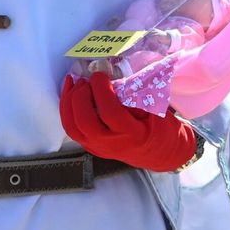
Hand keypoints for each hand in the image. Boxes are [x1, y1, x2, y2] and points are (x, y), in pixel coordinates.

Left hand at [58, 72, 196, 172]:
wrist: (161, 154)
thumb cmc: (161, 129)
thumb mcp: (156, 111)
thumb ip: (134, 97)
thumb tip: (111, 79)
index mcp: (132, 135)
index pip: (110, 112)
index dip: (101, 90)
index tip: (100, 75)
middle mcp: (112, 145)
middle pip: (85, 122)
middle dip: (80, 96)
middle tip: (86, 80)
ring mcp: (99, 148)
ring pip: (72, 128)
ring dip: (68, 102)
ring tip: (74, 83)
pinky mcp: (91, 147)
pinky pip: (72, 129)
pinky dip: (67, 110)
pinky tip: (71, 93)